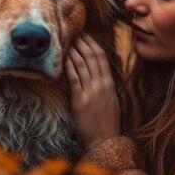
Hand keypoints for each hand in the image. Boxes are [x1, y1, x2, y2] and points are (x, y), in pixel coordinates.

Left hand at [65, 34, 120, 149]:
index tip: (86, 36)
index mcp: (110, 84)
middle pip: (92, 57)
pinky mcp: (80, 100)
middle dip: (83, 43)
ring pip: (83, 64)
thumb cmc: (106, 123)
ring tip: (68, 41)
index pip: (102, 58)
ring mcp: (92, 92)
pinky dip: (69, 66)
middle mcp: (102, 85)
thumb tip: (96, 73)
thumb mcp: (110, 101)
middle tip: (75, 33)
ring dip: (74, 51)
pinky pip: (74, 78)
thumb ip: (104, 86)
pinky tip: (64, 58)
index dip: (93, 44)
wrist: (105, 141)